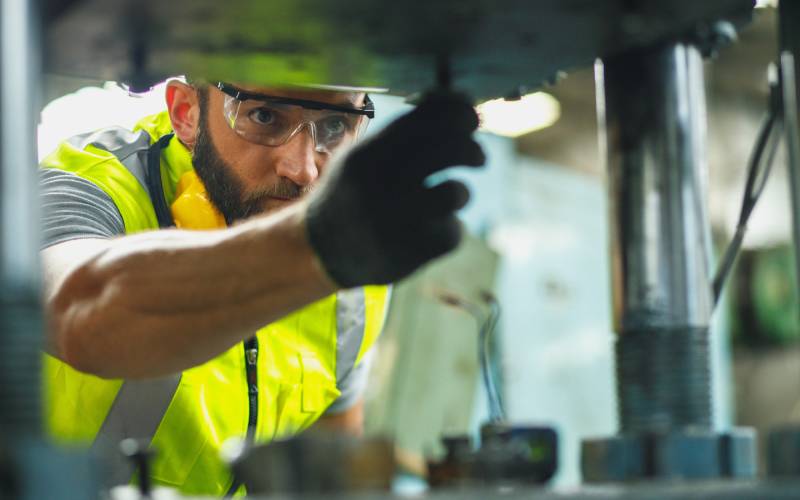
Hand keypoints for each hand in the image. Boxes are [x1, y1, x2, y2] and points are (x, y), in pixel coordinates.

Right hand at [305, 91, 484, 286]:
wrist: (319, 251)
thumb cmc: (350, 193)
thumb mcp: (360, 155)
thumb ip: (401, 133)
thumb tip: (457, 104)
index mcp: (368, 154)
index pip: (427, 118)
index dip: (458, 112)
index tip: (470, 118)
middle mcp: (381, 183)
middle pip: (451, 149)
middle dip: (472, 150)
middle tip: (477, 157)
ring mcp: (397, 220)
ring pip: (456, 193)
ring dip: (460, 192)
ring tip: (450, 196)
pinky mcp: (413, 252)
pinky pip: (453, 231)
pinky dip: (447, 229)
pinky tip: (429, 230)